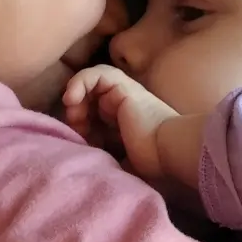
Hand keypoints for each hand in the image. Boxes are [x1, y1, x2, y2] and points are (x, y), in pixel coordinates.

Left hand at [64, 65, 180, 179]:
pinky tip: (72, 98)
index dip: (80, 127)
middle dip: (76, 112)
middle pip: (89, 99)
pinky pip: (95, 74)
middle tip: (75, 129)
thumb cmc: (153, 165)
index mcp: (124, 125)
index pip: (93, 117)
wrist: (169, 152)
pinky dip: (78, 81)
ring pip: (92, 83)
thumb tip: (87, 166)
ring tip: (73, 110)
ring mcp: (124, 94)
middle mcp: (124, 107)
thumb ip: (107, 161)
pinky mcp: (122, 87)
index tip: (78, 142)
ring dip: (77, 95)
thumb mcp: (122, 165)